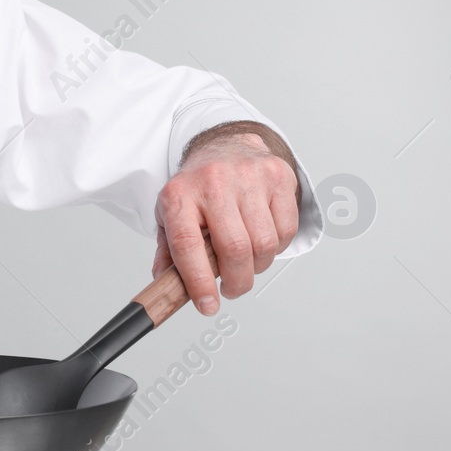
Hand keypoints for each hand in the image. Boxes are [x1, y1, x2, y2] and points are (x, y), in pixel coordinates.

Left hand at [151, 124, 299, 314]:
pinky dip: (277, 247)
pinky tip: (262, 240)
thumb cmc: (197, 186)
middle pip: (234, 249)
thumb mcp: (171, 213)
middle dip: (236, 282)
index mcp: (179, 195)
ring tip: (245, 262)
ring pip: (264, 244)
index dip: (198, 281)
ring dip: (257, 266)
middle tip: (231, 288)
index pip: (187, 245)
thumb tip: (164, 285)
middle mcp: (213, 182)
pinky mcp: (278, 177)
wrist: (224, 146)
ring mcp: (248, 177)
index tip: (207, 305)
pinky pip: (286, 230)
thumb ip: (168, 251)